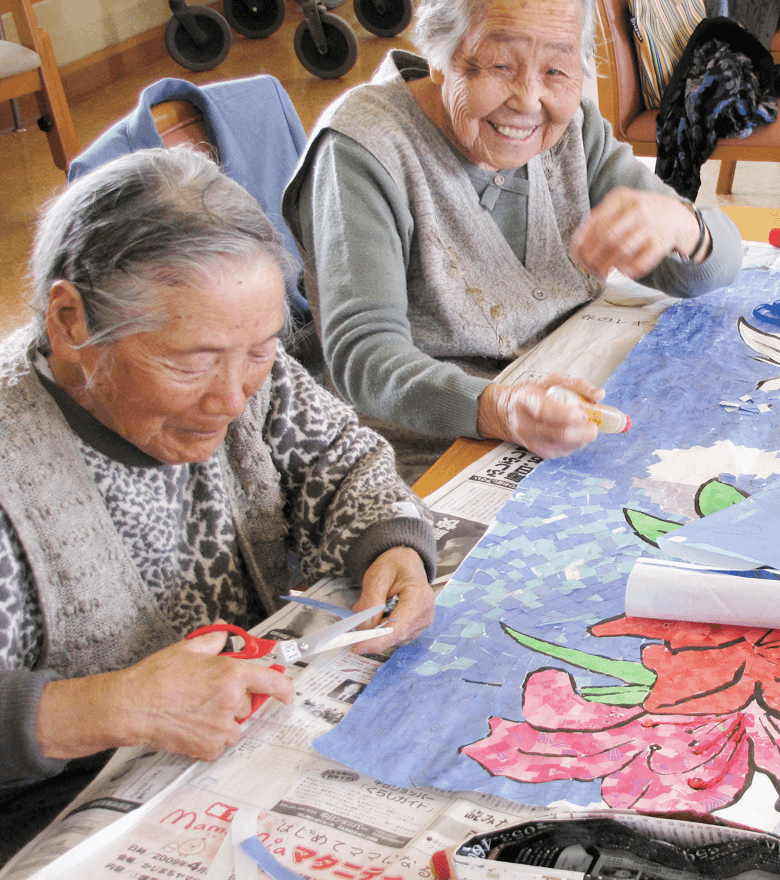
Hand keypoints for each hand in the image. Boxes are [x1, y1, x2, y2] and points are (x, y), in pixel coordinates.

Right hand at [37, 628, 294, 762]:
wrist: (133, 705)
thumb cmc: (157, 677)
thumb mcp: (188, 649)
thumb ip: (214, 642)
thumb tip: (223, 638)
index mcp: (231, 674)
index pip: (272, 682)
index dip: (283, 688)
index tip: (286, 693)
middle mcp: (231, 701)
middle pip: (248, 705)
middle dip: (234, 701)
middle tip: (210, 696)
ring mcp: (221, 727)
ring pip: (235, 727)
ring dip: (223, 722)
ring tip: (197, 712)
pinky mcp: (208, 748)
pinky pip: (219, 745)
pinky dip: (210, 740)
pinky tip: (192, 727)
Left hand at [350, 547, 434, 654]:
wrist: (405, 562)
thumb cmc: (394, 565)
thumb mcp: (377, 576)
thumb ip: (371, 600)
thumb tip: (365, 627)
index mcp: (419, 597)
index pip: (398, 627)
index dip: (378, 641)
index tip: (358, 647)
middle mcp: (425, 614)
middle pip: (396, 636)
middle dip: (374, 635)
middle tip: (354, 628)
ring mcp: (422, 623)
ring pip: (395, 638)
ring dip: (378, 631)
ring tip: (370, 612)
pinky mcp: (416, 627)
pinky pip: (396, 636)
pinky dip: (383, 630)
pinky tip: (379, 616)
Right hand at [477, 374, 602, 457]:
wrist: (507, 413)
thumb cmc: (533, 394)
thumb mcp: (551, 381)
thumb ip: (576, 385)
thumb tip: (599, 394)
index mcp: (526, 400)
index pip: (544, 410)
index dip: (566, 414)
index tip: (582, 413)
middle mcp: (526, 424)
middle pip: (559, 433)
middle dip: (583, 430)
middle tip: (594, 424)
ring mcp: (532, 441)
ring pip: (565, 445)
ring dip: (582, 437)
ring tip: (585, 426)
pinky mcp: (539, 452)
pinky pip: (564, 451)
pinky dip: (576, 443)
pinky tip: (575, 433)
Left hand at [570, 187, 710, 279]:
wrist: (674, 215)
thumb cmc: (638, 214)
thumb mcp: (618, 207)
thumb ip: (597, 223)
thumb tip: (577, 250)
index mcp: (620, 197)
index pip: (594, 223)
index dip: (582, 244)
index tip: (578, 258)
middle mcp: (636, 208)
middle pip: (606, 237)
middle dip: (593, 258)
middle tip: (590, 269)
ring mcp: (651, 225)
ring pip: (621, 250)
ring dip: (607, 265)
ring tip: (602, 273)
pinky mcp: (661, 242)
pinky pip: (640, 262)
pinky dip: (628, 270)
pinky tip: (622, 271)